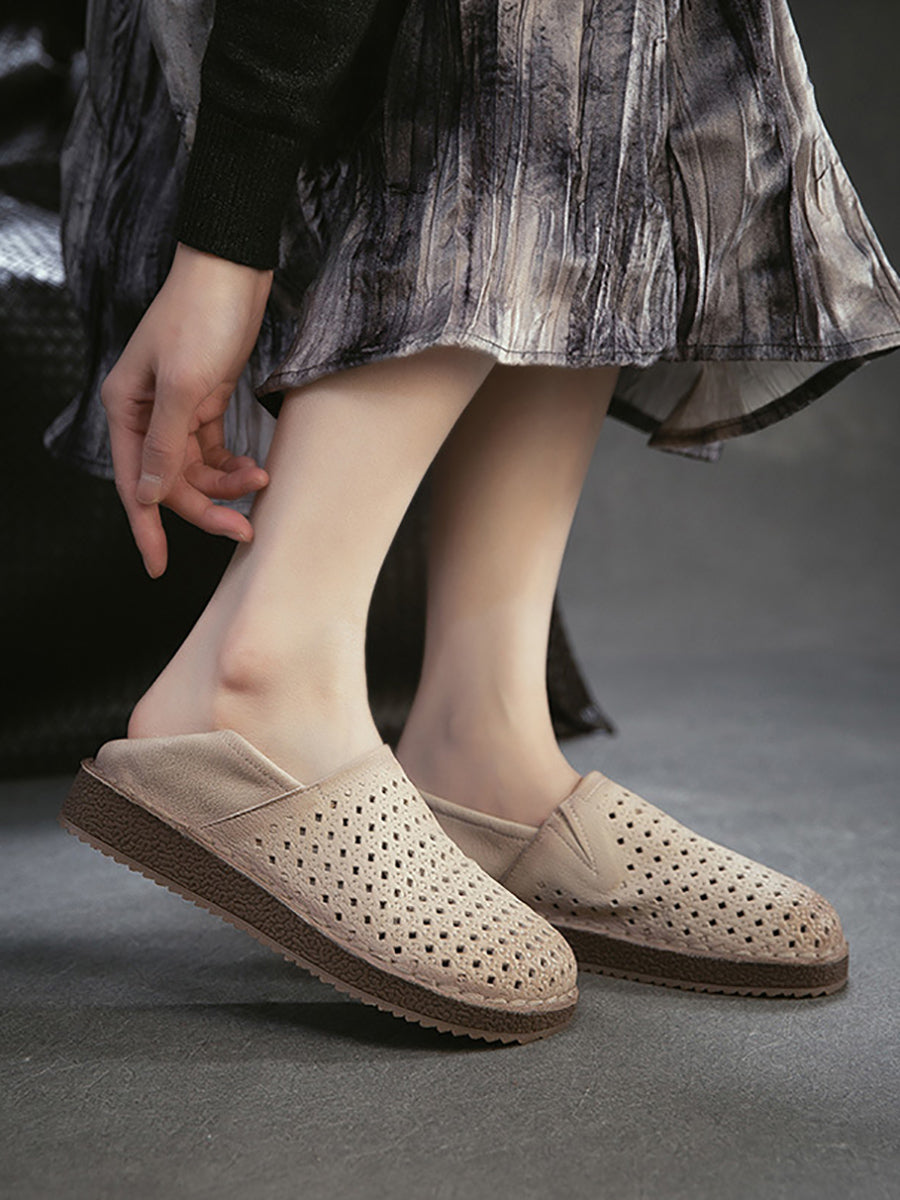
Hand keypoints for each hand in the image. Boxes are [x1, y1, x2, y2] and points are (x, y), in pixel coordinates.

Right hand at [101, 241, 274, 577]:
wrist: (234, 269)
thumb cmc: (201, 318)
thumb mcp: (182, 385)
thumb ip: (163, 444)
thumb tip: (147, 495)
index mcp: (126, 409)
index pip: (134, 484)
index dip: (147, 529)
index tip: (159, 567)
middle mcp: (145, 413)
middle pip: (171, 482)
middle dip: (207, 507)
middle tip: (245, 529)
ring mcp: (176, 408)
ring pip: (196, 469)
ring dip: (227, 485)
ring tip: (261, 482)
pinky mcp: (205, 401)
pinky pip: (215, 450)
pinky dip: (234, 464)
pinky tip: (256, 469)